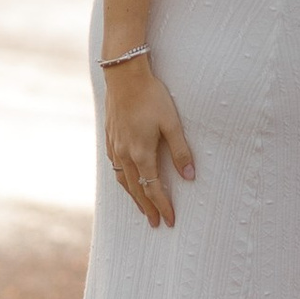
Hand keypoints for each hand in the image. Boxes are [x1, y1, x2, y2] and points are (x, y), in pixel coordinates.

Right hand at [104, 60, 196, 227]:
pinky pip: (115, 167)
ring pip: (123, 180)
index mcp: (141, 153)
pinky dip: (122, 179)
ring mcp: (114, 146)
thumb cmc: (151, 96)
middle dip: (148, 207)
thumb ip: (181, 151)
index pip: (153, 188)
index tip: (169, 220)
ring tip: (143, 208)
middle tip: (156, 223)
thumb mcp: (171, 122)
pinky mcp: (109, 137)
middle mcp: (125, 154)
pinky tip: (127, 179)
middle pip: (136, 189)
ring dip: (134, 196)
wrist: (123, 76)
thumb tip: (190, 176)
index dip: (162, 206)